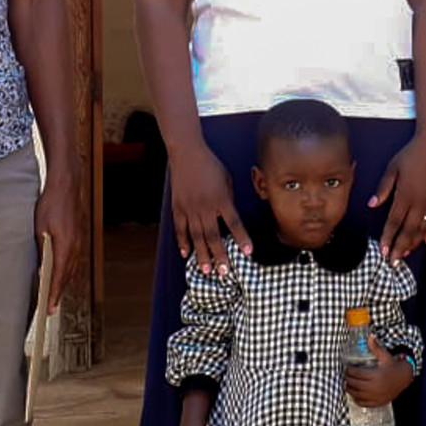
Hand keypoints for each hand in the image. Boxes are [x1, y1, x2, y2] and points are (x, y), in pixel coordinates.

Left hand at [34, 178, 78, 314]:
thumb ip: (42, 249)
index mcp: (65, 246)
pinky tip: (64, 273)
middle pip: (68, 275)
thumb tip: (41, 267)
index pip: (59, 276)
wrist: (66, 185)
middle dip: (59, 292)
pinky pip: (74, 259)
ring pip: (72, 268)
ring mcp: (79, 241)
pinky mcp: (78, 235)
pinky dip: (69, 270)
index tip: (49, 308)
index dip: (54, 293)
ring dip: (65, 282)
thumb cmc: (51, 204)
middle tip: (51, 307)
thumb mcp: (39, 227)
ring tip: (56, 295)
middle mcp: (75, 246)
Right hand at [169, 143, 251, 276]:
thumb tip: (230, 219)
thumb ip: (228, 200)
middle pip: (214, 235)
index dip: (242, 238)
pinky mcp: (178, 207)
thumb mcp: (227, 180)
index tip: (248, 253)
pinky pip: (180, 229)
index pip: (235, 223)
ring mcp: (189, 208)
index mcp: (221, 199)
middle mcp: (205, 206)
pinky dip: (183, 242)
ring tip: (206, 270)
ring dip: (202, 254)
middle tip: (224, 272)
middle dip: (220, 255)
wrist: (187, 154)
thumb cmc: (211, 165)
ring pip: (196, 236)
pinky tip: (186, 254)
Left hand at [344, 335, 414, 407]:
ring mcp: (376, 396)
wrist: (403, 378)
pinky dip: (356, 399)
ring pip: (357, 395)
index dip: (349, 371)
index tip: (346, 368)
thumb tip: (370, 336)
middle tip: (344, 376)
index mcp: (376, 375)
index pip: (357, 374)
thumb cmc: (392, 366)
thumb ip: (376, 347)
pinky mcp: (377, 402)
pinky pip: (363, 403)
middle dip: (347, 380)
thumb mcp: (385, 356)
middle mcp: (375, 387)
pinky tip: (354, 394)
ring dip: (350, 390)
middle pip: (355, 385)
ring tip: (347, 384)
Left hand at [369, 135, 425, 263]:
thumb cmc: (410, 155)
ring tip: (404, 255)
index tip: (383, 251)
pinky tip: (423, 242)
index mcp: (405, 194)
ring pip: (422, 229)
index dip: (388, 238)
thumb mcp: (392, 168)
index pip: (394, 221)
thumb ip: (383, 189)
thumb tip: (372, 205)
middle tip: (393, 263)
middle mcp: (420, 201)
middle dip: (399, 248)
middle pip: (408, 230)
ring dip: (412, 244)